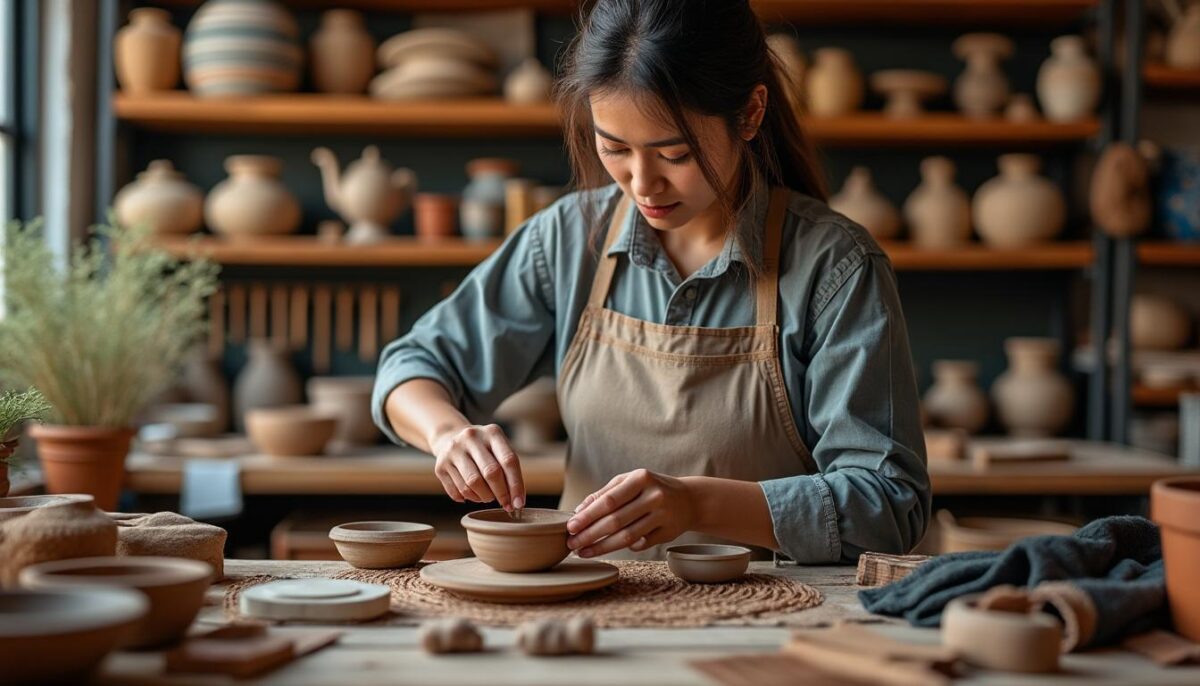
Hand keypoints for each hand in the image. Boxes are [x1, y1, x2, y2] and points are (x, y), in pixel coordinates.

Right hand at [430, 424, 524, 511]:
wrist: (451, 438)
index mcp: (492, 432)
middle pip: (490, 472)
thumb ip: (509, 470)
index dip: (516, 485)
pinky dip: (469, 498)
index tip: (519, 504)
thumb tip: (516, 501)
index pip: (508, 460)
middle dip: (501, 494)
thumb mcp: (499, 450)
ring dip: (484, 497)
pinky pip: (458, 491)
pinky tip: (474, 495)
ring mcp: (453, 450)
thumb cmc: (484, 449)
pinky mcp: (440, 465)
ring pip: (472, 484)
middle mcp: (471, 437)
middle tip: (506, 505)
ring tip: (488, 497)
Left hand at [566, 468, 695, 557]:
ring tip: (583, 552)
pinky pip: (639, 544)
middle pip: (615, 521)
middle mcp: (654, 496)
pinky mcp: (668, 533)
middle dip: (590, 535)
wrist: (689, 499)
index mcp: (641, 478)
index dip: (588, 516)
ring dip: (601, 547)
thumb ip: (604, 494)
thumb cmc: (650, 488)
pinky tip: (609, 549)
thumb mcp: (629, 482)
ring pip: (626, 537)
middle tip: (572, 544)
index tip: (570, 526)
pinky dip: (623, 547)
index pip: (609, 501)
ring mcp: (663, 516)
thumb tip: (578, 511)